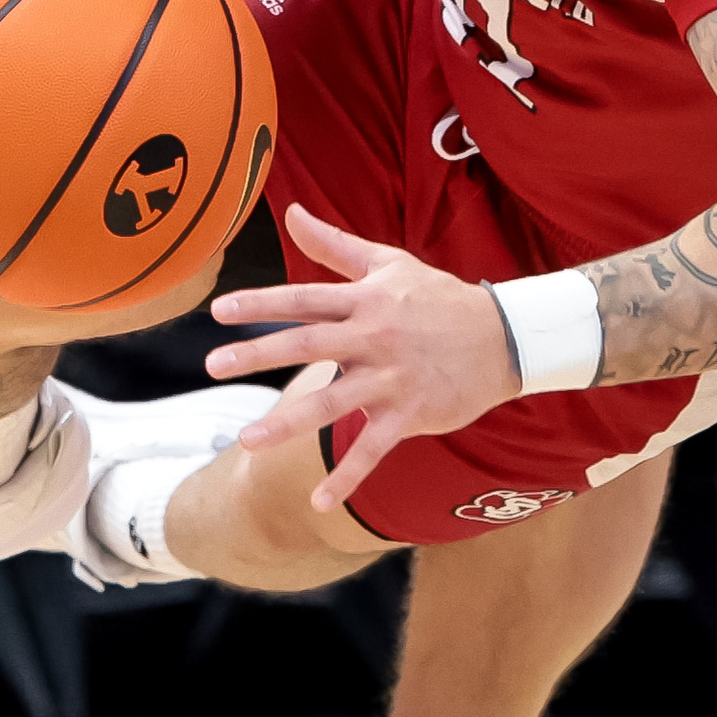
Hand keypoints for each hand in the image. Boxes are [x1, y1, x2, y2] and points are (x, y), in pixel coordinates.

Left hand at [210, 205, 518, 513]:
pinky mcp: (410, 413)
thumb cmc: (438, 297)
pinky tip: (317, 503)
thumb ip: (335, 245)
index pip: (305, 299)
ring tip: (248, 440)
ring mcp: (391, 378)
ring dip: (289, 423)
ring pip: (333, 402)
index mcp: (367, 299)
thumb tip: (292, 213)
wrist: (503, 337)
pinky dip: (347, 477)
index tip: (219, 311)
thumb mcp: (389, 263)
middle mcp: (375, 337)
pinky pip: (373, 449)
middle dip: (258, 354)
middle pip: (309, 345)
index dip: (262, 304)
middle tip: (213, 365)